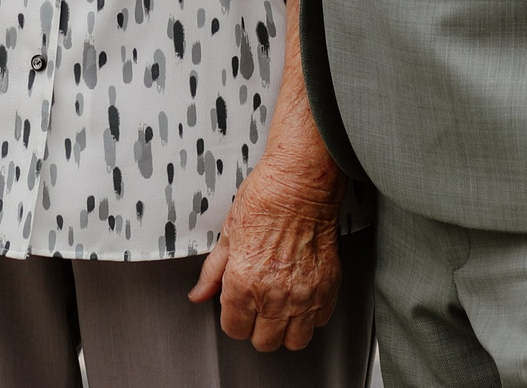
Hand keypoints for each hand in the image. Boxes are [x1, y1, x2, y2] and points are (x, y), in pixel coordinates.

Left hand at [188, 152, 343, 350]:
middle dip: (257, 327)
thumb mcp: (228, 234)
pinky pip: (320, 321)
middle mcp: (274, 296)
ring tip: (281, 308)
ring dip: (285, 329)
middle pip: (264, 342)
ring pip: (295, 341)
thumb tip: (199, 293)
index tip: (236, 306)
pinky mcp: (328, 288)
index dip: (233, 318)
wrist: (301, 184)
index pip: (234, 330)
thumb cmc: (265, 200)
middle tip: (257, 306)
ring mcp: (304, 295)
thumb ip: (213, 272)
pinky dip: (311, 315)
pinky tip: (301, 295)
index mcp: (243, 284)